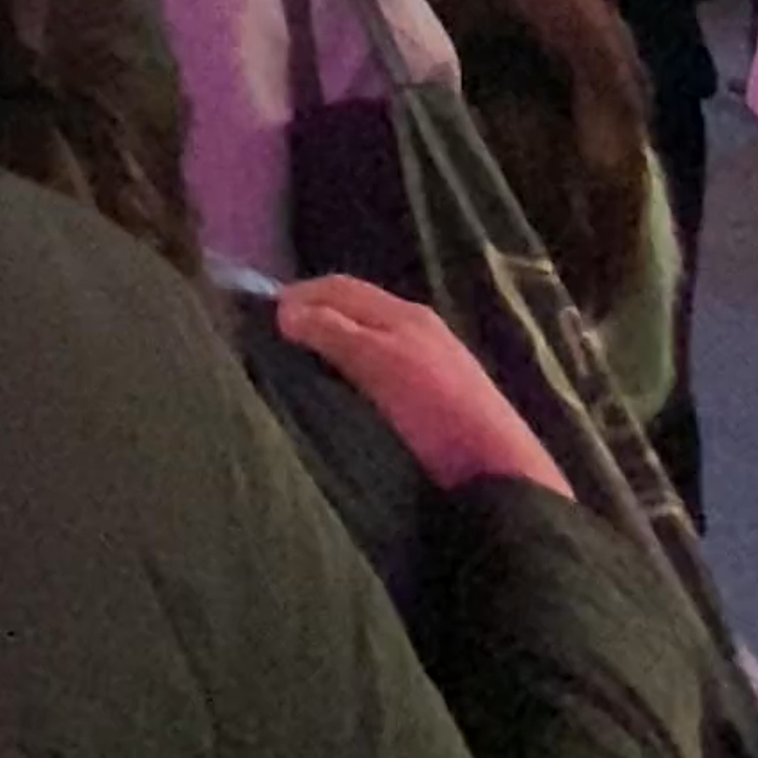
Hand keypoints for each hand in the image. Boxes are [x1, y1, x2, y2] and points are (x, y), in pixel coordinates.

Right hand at [273, 275, 565, 499]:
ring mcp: (430, 361)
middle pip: (355, 308)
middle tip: (272, 340)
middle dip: (313, 314)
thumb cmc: (435, 410)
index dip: (299, 295)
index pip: (340, 287)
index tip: (260, 317)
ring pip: (368, 336)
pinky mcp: (435, 396)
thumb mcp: (380, 364)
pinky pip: (381, 364)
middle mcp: (417, 327)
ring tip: (299, 365)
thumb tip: (283, 309)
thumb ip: (335, 333)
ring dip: (332, 341)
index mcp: (404, 313)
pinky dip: (352, 365)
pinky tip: (342, 390)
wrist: (498, 470)